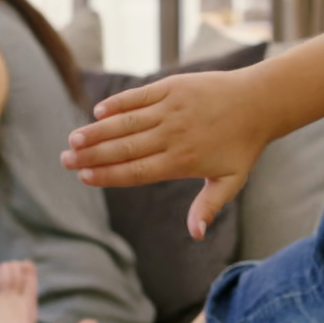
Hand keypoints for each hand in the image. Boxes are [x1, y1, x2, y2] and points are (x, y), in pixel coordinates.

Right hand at [63, 69, 270, 238]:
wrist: (259, 102)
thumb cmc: (243, 146)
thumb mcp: (231, 181)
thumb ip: (209, 207)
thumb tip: (195, 235)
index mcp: (183, 161)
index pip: (136, 171)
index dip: (107, 175)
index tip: (84, 178)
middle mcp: (173, 135)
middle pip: (124, 148)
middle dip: (91, 156)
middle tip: (65, 161)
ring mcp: (171, 109)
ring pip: (126, 122)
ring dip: (97, 131)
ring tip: (73, 140)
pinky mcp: (172, 87)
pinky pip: (139, 96)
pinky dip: (118, 104)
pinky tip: (99, 112)